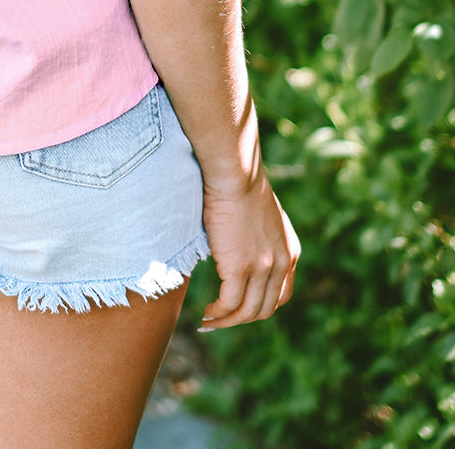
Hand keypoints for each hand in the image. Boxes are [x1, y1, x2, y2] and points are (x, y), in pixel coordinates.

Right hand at [199, 167, 299, 329]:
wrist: (236, 173)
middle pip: (265, 309)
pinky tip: (207, 313)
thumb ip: (261, 238)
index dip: (260, 307)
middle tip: (220, 321)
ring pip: (247, 312)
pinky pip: (229, 303)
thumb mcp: (263, 216)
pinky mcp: (241, 267)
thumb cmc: (241, 184)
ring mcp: (263, 268)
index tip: (239, 310)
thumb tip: (242, 247)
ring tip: (208, 322)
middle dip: (241, 320)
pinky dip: (218, 314)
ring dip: (227, 322)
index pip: (281, 295)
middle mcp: (281, 264)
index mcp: (290, 252)